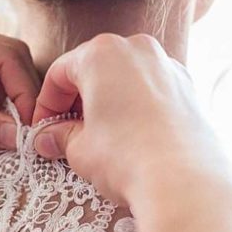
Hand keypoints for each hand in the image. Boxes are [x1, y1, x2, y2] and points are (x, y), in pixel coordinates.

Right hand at [32, 33, 231, 204]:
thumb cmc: (126, 158)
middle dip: (76, 100)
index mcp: (102, 53)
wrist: (183, 183)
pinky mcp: (188, 87)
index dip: (46, 103)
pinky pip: (150, 89)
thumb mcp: (79, 149)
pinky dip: (134, 105)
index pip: (60, 73)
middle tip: (65, 132)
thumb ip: (60, 136)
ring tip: (97, 136)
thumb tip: (47, 138)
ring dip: (106, 101)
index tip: (43, 127)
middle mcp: (136, 49)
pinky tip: (129, 135)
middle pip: (93, 69)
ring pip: (124, 77)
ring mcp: (167, 65)